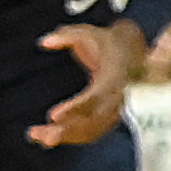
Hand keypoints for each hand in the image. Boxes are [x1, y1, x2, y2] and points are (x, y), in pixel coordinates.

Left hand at [31, 18, 146, 146]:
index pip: (96, 98)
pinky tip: (46, 137)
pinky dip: (71, 137)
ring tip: (37, 136)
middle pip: (95, 122)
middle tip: (45, 138)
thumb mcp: (90, 33)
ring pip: (92, 130)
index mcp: (115, 78)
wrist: (134, 55)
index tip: (54, 115)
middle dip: (70, 132)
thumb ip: (67, 36)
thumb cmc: (110, 44)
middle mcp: (117, 99)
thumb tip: (46, 42)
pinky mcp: (107, 117)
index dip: (76, 108)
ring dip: (66, 137)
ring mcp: (114, 111)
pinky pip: (91, 131)